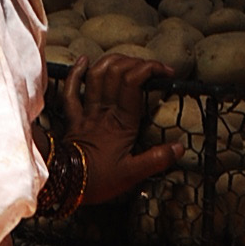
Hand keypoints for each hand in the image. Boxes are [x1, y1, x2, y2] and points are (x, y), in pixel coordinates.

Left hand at [62, 53, 175, 206]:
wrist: (65, 185)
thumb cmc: (99, 180)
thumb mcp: (132, 175)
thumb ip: (156, 160)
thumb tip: (180, 148)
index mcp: (122, 122)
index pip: (135, 83)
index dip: (151, 69)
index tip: (167, 72)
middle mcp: (105, 111)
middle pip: (117, 72)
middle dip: (136, 62)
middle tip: (150, 68)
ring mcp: (87, 112)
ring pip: (97, 75)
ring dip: (112, 62)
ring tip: (127, 60)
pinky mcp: (73, 118)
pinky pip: (71, 90)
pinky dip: (76, 73)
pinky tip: (83, 60)